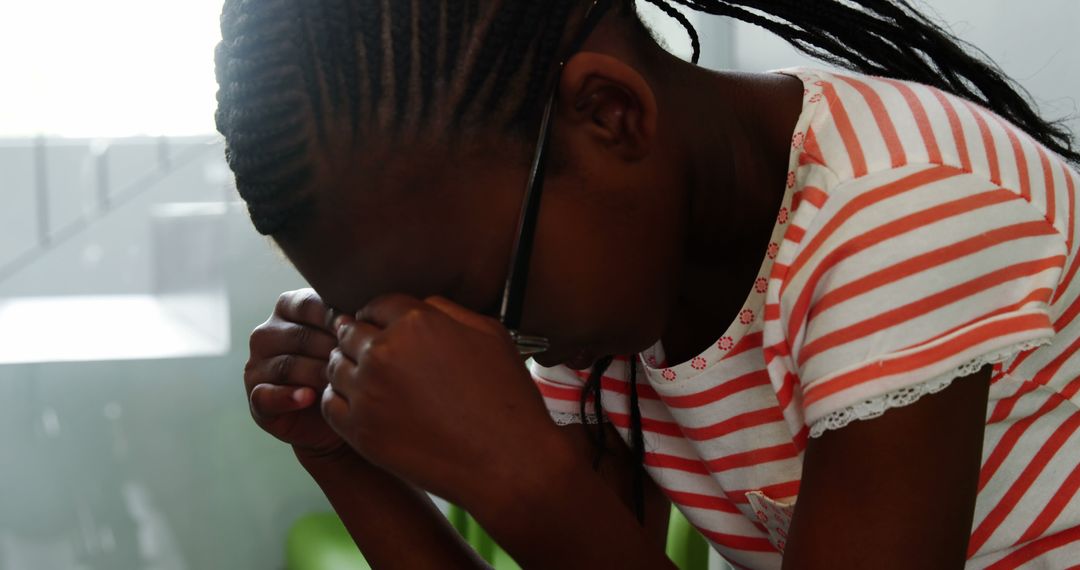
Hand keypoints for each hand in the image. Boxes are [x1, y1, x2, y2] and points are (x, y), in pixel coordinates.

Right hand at [244, 289, 349, 460]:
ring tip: (342, 382)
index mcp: (288, 308)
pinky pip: (267, 395)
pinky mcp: (256, 397)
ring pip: (287, 366)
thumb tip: (364, 315)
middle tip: (358, 362)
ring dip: (316, 374)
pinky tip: (309, 398)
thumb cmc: (350, 367)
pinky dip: (288, 397)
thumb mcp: (352, 338)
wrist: (341, 416)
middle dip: (331, 350)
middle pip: (300, 337)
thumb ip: (352, 319)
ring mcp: (257, 365)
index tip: (362, 329)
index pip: (309, 305)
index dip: (336, 318)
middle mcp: (267, 333)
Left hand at [323, 294, 565, 507]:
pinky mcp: (360, 430)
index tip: (378, 326)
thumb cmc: (506, 398)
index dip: (377, 314)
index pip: (377, 305)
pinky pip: (330, 404)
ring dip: (347, 368)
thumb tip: (420, 306)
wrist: (507, 461)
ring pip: (335, 366)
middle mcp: (385, 351)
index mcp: (416, 322)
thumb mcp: (490, 335)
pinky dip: (340, 400)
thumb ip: (448, 312)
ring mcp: (368, 392)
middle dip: (358, 338)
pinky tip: (360, 405)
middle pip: (350, 332)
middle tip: (369, 353)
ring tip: (366, 380)